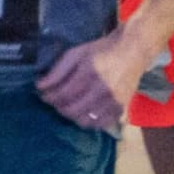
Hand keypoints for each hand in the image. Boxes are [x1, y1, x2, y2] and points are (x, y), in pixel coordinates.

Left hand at [35, 30, 150, 131]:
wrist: (133, 50)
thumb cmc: (102, 49)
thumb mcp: (76, 53)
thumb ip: (58, 70)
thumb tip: (40, 86)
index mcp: (89, 73)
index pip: (62, 95)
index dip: (49, 97)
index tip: (43, 95)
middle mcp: (102, 90)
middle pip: (72, 110)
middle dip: (58, 107)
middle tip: (56, 101)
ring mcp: (113, 101)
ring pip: (85, 120)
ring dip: (72, 116)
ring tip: (70, 107)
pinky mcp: (122, 107)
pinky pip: (101, 124)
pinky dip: (90, 122)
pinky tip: (85, 113)